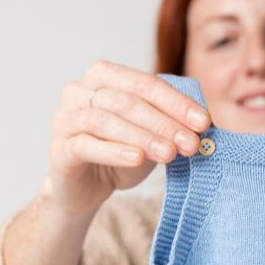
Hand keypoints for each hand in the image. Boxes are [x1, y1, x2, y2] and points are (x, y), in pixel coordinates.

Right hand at [45, 60, 213, 215]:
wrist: (86, 188)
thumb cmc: (120, 153)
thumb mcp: (150, 134)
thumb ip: (170, 122)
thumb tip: (204, 122)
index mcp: (103, 76)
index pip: (145, 83)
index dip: (176, 102)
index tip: (204, 122)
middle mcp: (79, 90)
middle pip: (127, 101)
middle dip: (164, 122)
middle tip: (191, 143)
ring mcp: (65, 118)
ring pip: (106, 121)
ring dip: (143, 137)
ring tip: (170, 154)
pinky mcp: (59, 148)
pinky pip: (86, 145)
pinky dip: (115, 151)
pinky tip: (139, 159)